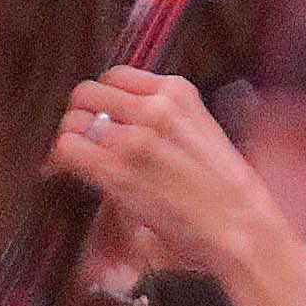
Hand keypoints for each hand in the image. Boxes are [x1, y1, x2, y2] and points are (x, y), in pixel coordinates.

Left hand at [52, 64, 289, 282]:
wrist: (244, 229)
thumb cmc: (228, 194)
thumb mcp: (203, 134)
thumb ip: (164, 120)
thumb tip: (121, 123)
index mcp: (177, 92)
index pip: (116, 77)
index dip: (104, 100)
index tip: (102, 121)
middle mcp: (154, 107)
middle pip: (87, 93)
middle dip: (81, 117)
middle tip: (84, 143)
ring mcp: (134, 137)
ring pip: (73, 120)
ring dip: (71, 141)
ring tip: (78, 162)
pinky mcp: (118, 169)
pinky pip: (68, 148)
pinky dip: (61, 162)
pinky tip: (70, 176)